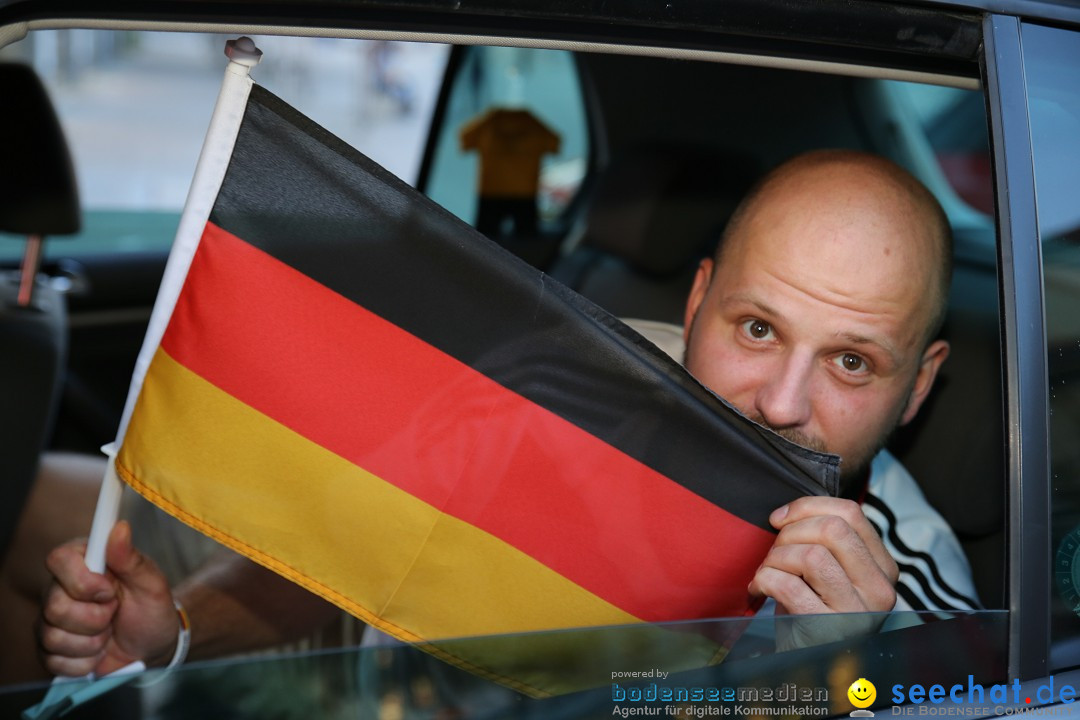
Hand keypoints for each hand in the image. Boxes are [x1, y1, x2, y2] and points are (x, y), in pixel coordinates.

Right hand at [39, 521, 178, 676]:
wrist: (150, 647)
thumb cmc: (151, 610)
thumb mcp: (151, 584)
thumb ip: (132, 558)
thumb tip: (120, 527)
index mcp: (84, 562)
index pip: (58, 559)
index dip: (82, 580)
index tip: (109, 591)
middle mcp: (60, 588)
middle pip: (54, 605)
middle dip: (95, 618)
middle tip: (115, 613)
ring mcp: (51, 620)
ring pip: (53, 636)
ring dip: (93, 642)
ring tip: (109, 632)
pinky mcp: (49, 650)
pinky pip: (55, 661)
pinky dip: (85, 662)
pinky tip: (99, 651)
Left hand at [747, 496, 897, 647]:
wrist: (807, 662)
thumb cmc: (812, 609)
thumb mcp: (829, 572)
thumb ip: (824, 541)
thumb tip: (787, 513)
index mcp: (882, 567)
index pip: (851, 513)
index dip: (807, 507)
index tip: (780, 519)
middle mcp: (878, 589)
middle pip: (833, 529)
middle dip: (791, 532)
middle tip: (774, 550)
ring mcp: (856, 611)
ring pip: (811, 555)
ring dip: (776, 558)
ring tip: (767, 571)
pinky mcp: (827, 629)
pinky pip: (788, 585)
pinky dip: (765, 580)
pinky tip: (760, 588)